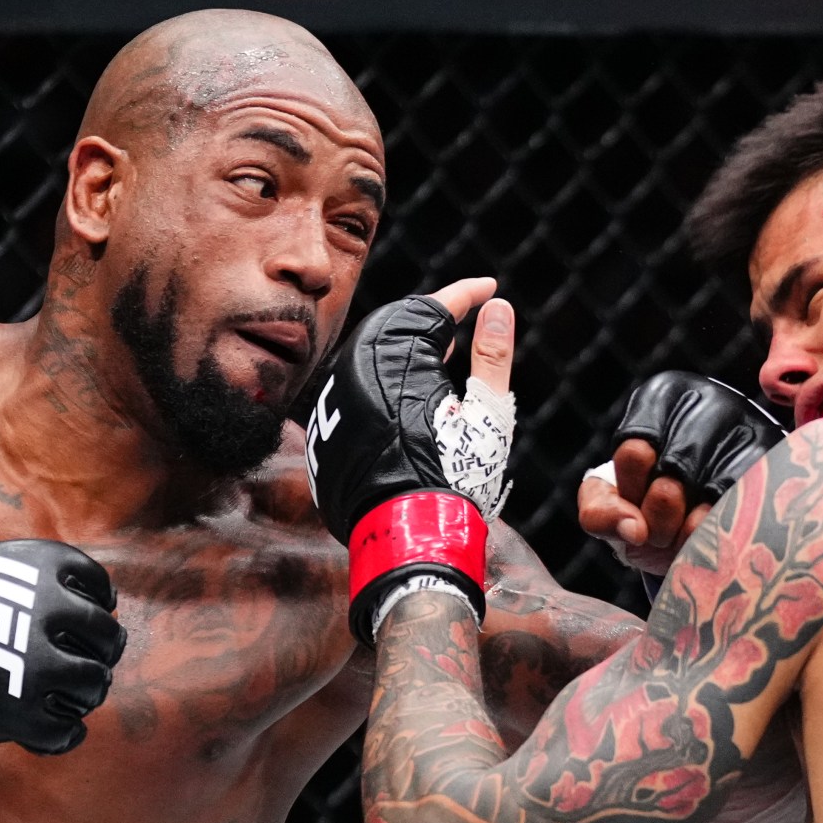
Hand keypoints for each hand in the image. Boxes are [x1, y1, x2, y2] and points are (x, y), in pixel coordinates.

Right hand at [0, 538, 124, 754]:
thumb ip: (49, 579)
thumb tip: (111, 602)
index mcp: (38, 568)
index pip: (99, 586)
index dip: (99, 605)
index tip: (83, 618)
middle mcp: (43, 610)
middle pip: (105, 636)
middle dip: (102, 652)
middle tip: (86, 662)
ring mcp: (36, 664)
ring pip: (94, 682)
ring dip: (88, 691)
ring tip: (70, 693)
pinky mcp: (21, 712)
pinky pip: (67, 730)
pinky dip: (66, 734)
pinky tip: (54, 726)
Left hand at [306, 276, 517, 642]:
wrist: (408, 533)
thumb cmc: (456, 474)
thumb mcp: (488, 411)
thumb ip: (493, 354)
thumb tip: (497, 307)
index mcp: (398, 357)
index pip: (434, 306)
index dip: (465, 293)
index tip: (488, 289)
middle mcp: (355, 369)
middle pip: (395, 326)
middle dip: (431, 319)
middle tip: (463, 318)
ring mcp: (334, 400)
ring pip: (369, 357)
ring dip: (405, 351)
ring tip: (442, 356)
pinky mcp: (325, 430)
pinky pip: (354, 392)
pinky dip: (383, 386)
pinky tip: (407, 400)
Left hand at [579, 372, 784, 576]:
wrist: (704, 519)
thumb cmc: (649, 505)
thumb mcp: (611, 507)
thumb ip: (600, 514)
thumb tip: (634, 529)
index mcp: (662, 395)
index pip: (636, 452)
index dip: (632, 493)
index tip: (637, 501)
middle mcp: (709, 399)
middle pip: (674, 475)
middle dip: (660, 520)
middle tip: (663, 532)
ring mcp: (750, 425)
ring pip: (712, 493)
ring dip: (692, 532)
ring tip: (688, 535)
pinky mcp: (778, 459)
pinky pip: (745, 504)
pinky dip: (722, 530)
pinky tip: (717, 530)